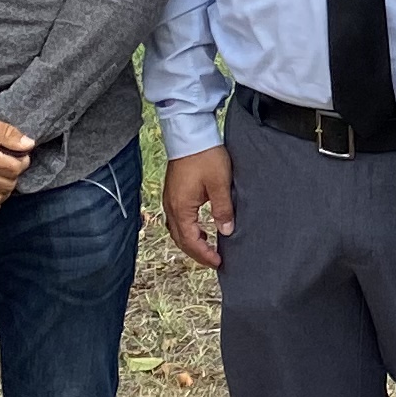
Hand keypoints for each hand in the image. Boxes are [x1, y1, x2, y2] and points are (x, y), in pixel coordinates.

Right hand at [161, 147, 233, 272]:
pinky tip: (199, 228)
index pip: (190, 241)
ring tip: (208, 247)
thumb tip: (226, 232)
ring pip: (177, 230)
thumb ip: (223, 210)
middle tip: (214, 260)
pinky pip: (177, 219)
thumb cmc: (205, 156)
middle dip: (196, 252)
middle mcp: (171, 206)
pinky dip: (187, 229)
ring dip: (191, 241)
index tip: (218, 262)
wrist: (190, 134)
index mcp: (181, 208)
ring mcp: (169, 199)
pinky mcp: (173, 192)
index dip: (204, 255)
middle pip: (181, 239)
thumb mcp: (219, 184)